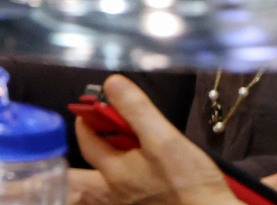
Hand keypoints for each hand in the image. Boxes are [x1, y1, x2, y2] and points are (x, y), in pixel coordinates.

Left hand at [74, 75, 236, 204]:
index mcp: (115, 172)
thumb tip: (113, 84)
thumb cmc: (190, 184)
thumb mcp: (163, 139)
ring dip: (131, 148)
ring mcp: (135, 200)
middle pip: (105, 153)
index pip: (86, 139)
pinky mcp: (153, 204)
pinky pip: (141, 180)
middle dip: (113, 131)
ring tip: (151, 136)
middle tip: (128, 116)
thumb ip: (136, 110)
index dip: (88, 118)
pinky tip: (164, 161)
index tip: (95, 103)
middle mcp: (119, 189)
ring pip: (124, 166)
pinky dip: (146, 165)